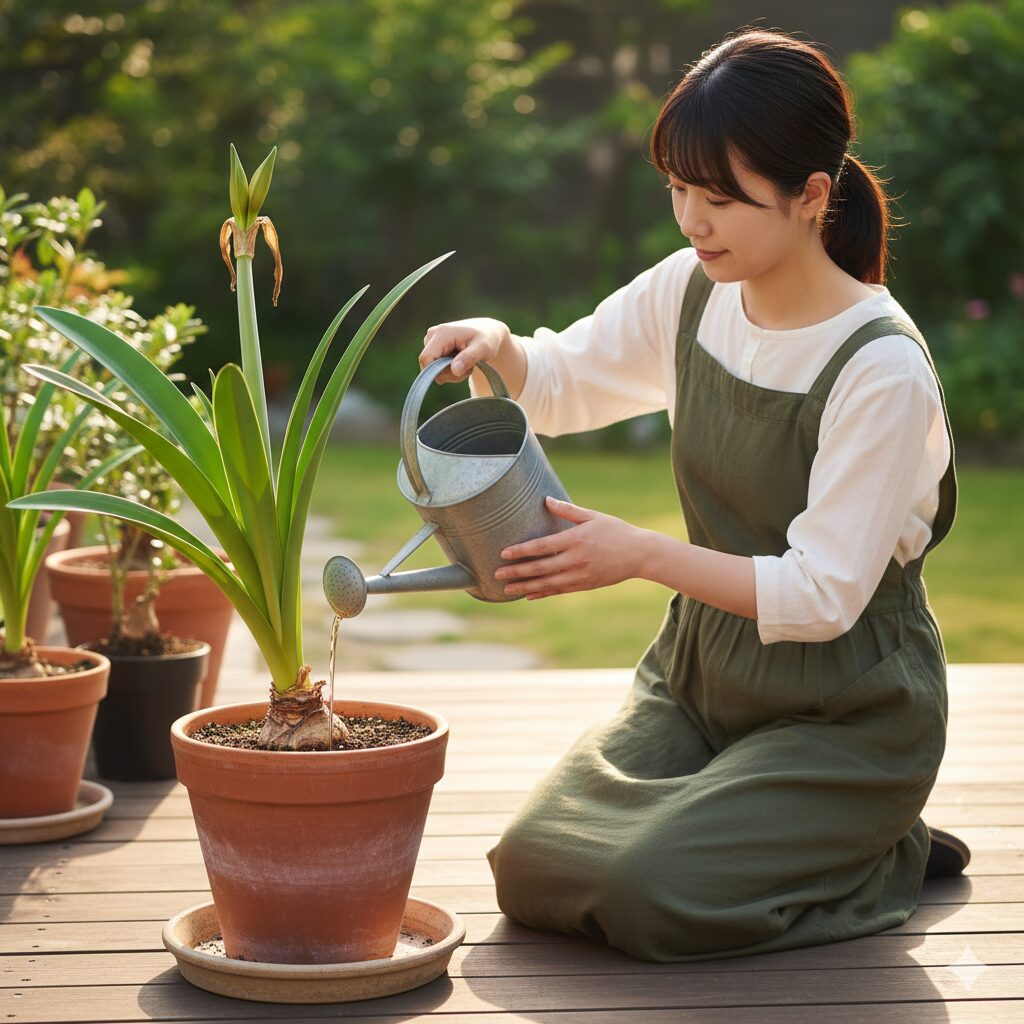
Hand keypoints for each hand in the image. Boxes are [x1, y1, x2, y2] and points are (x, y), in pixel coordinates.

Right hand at [420, 317, 509, 383]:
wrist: (487, 331)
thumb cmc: (487, 338)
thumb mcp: (483, 348)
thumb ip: (469, 358)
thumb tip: (454, 370)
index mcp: (442, 333)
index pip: (426, 358)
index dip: (437, 372)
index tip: (456, 374)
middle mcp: (433, 334)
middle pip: (429, 365)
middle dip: (448, 373)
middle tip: (467, 368)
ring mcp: (432, 339)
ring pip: (432, 367)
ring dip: (449, 372)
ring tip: (466, 363)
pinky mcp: (433, 345)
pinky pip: (435, 365)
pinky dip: (448, 369)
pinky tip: (459, 361)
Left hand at [494, 496, 651, 598]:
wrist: (640, 555)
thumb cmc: (616, 531)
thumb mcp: (593, 516)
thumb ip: (568, 510)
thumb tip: (546, 500)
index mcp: (575, 540)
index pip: (542, 547)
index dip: (521, 551)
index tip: (504, 553)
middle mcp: (575, 560)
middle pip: (540, 568)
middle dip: (516, 571)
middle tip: (496, 573)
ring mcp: (579, 575)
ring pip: (546, 583)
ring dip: (524, 585)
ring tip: (506, 588)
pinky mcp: (584, 585)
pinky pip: (558, 590)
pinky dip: (542, 593)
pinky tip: (528, 595)